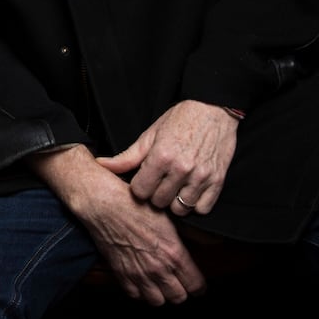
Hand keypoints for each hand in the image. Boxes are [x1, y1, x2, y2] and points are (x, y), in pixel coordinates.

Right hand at [36, 146, 204, 305]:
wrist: (104, 204)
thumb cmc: (135, 205)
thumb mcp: (168, 218)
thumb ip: (183, 239)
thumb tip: (196, 247)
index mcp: (174, 254)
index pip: (196, 286)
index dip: (198, 285)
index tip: (196, 282)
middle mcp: (158, 269)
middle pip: (179, 298)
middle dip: (181, 290)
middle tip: (178, 281)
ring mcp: (139, 274)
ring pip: (158, 301)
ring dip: (160, 293)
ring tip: (159, 283)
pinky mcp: (121, 274)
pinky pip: (135, 295)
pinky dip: (139, 291)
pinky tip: (141, 279)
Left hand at [96, 99, 239, 217]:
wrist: (213, 109)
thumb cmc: (179, 120)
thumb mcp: (150, 135)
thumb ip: (127, 156)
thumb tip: (101, 165)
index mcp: (161, 156)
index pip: (140, 192)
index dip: (139, 187)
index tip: (144, 179)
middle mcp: (181, 168)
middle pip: (159, 202)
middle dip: (156, 194)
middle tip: (160, 182)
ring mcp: (201, 176)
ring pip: (180, 210)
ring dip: (175, 202)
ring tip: (175, 187)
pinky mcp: (218, 181)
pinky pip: (202, 209)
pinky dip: (195, 204)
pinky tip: (190, 190)